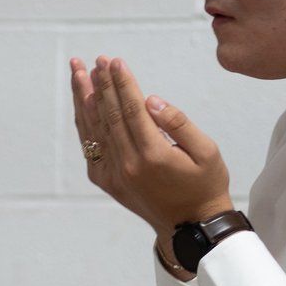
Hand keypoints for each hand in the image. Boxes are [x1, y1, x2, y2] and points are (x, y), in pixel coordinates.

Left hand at [69, 56, 233, 234]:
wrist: (191, 226)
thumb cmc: (205, 184)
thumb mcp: (206, 151)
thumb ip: (179, 123)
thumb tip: (150, 100)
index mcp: (153, 155)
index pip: (132, 109)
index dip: (122, 83)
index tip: (115, 61)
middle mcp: (128, 165)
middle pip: (109, 114)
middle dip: (101, 83)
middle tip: (96, 59)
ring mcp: (114, 174)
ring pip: (94, 128)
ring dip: (84, 97)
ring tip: (79, 71)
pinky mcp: (107, 181)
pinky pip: (90, 145)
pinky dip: (84, 122)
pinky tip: (82, 102)